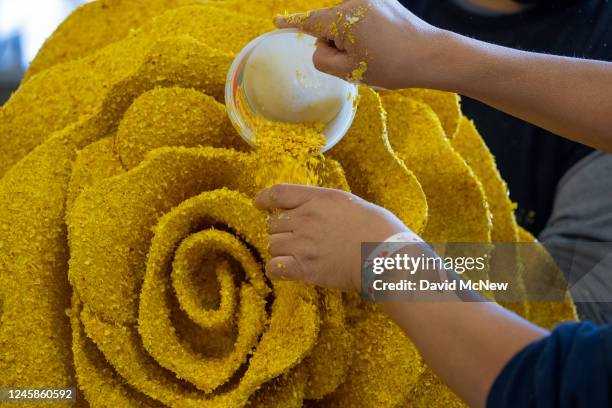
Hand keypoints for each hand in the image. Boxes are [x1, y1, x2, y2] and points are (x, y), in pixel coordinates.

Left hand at [253, 184, 409, 290]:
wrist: (386, 257)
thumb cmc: (377, 228)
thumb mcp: (349, 202)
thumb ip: (323, 203)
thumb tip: (308, 208)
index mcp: (318, 199)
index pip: (278, 193)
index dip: (264, 198)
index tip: (260, 203)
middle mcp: (306, 219)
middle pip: (272, 223)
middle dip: (279, 230)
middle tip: (294, 237)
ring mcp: (303, 244)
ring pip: (272, 245)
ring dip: (280, 249)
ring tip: (297, 254)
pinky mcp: (304, 269)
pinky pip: (273, 267)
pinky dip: (276, 268)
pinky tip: (287, 268)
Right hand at [275, 0, 444, 88]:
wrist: (430, 56)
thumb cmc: (390, 66)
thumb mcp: (348, 71)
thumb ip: (323, 59)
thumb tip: (321, 46)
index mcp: (343, 18)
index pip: (310, 21)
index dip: (291, 24)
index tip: (277, 21)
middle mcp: (355, 1)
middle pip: (329, 26)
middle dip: (337, 44)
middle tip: (362, 61)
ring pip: (346, 23)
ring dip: (352, 38)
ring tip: (377, 53)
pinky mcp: (383, 1)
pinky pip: (361, 17)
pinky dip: (364, 31)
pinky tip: (381, 43)